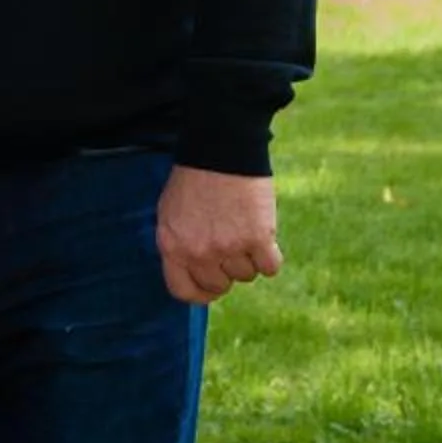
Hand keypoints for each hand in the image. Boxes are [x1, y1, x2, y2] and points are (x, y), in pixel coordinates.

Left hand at [156, 166, 282, 303]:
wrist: (221, 149)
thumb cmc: (194, 180)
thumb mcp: (170, 214)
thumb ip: (179, 247)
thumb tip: (193, 275)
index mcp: (171, 246)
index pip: (183, 291)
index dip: (200, 293)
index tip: (211, 287)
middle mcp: (198, 252)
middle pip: (219, 286)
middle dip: (226, 271)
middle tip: (231, 247)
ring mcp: (228, 247)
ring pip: (246, 276)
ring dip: (248, 258)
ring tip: (243, 228)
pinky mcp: (257, 238)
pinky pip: (270, 267)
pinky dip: (271, 256)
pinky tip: (264, 237)